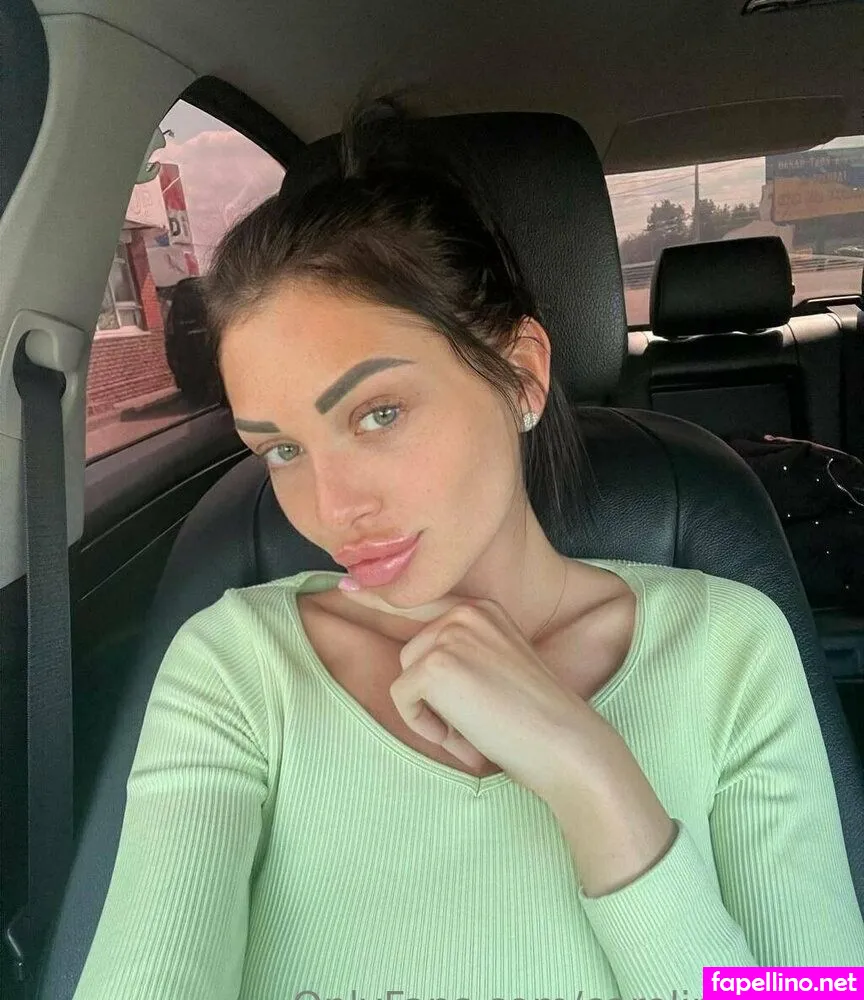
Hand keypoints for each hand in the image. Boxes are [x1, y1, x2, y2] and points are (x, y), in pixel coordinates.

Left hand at [340, 585, 606, 798]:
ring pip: (406, 677)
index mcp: (482, 608)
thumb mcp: (498, 667)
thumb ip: (461, 653)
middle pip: (411, 653)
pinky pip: (404, 701)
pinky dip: (427, 727)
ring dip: (432, 712)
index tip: (349, 587)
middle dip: (434, 695)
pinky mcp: (434, 664)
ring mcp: (448, 634)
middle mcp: (463, 611)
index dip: (380, 596)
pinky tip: (466, 732)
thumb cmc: (536, 718)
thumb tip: (412, 663)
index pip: (420, 598)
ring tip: (477, 725)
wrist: (565, 741)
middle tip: (480, 717)